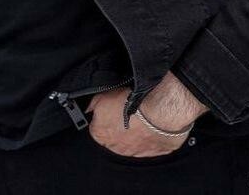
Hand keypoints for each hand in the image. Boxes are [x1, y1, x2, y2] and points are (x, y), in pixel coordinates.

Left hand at [85, 73, 207, 157]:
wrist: (159, 112)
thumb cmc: (132, 103)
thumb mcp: (103, 95)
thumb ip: (93, 104)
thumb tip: (89, 107)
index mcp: (100, 135)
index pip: (95, 126)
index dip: (103, 114)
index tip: (110, 106)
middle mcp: (116, 148)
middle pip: (114, 134)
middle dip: (119, 123)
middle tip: (127, 108)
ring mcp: (136, 152)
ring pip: (132, 140)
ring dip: (135, 130)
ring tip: (142, 114)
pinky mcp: (154, 152)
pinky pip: (150, 143)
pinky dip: (151, 134)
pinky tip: (153, 122)